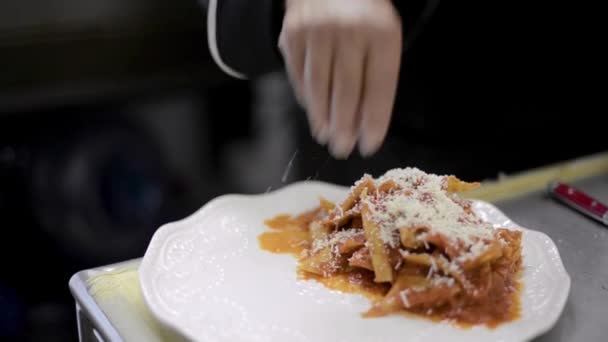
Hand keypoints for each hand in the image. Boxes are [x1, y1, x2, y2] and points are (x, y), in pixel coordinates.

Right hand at [279, 0, 401, 158]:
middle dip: (345, 126)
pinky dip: (306, 98)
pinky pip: (299, 76)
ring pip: (319, 87)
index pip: (379, 86)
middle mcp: (348, 31)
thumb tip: (366, 123)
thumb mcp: (382, 35)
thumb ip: (378, 75)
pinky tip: (313, 112)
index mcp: (381, 32)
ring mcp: (316, 32)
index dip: (374, 120)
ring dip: (322, 118)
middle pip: (346, 91)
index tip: (369, 145)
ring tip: (326, 137)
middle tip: (343, 150)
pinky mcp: (292, 35)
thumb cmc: (363, 13)